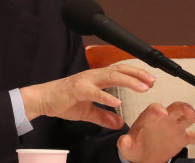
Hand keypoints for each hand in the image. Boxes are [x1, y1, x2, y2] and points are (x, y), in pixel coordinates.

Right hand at [20, 64, 154, 128]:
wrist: (43, 100)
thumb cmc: (63, 101)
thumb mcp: (87, 112)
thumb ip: (104, 116)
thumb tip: (120, 123)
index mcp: (95, 78)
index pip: (119, 72)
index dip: (135, 74)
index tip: (150, 80)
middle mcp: (92, 75)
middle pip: (119, 70)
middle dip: (137, 74)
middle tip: (152, 81)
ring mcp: (85, 80)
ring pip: (110, 76)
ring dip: (128, 81)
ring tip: (142, 87)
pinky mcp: (77, 89)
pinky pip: (94, 92)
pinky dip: (106, 96)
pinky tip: (117, 101)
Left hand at [117, 101, 194, 162]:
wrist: (142, 156)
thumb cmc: (135, 146)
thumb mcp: (127, 146)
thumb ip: (125, 142)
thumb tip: (123, 141)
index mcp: (149, 118)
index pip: (154, 109)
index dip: (158, 109)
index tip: (163, 112)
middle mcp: (163, 119)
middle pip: (174, 108)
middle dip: (181, 107)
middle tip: (188, 110)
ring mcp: (173, 127)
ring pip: (186, 118)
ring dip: (194, 116)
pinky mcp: (181, 138)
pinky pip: (193, 136)